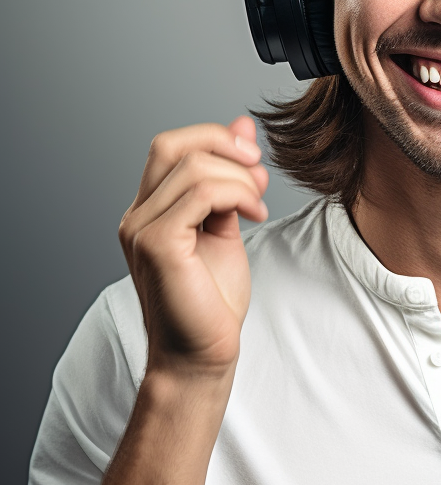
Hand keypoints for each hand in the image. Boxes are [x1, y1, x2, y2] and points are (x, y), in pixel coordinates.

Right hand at [118, 115, 268, 383]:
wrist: (202, 355)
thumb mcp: (226, 227)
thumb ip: (230, 180)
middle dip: (224, 147)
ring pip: (193, 168)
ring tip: (259, 206)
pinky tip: (255, 215)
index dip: (214, 140)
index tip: (254, 161)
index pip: (171, 147)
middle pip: (174, 146)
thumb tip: (242, 128)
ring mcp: (141, 230)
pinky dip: (236, 194)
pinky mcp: (157, 245)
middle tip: (259, 173)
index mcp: (149, 210)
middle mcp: (137, 216)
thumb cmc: (211, 303)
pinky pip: (200, 194)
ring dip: (240, 179)